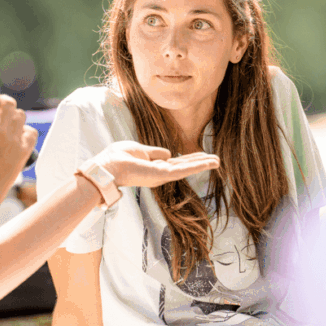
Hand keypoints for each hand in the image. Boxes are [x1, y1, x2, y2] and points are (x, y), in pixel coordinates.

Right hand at [0, 78, 36, 201]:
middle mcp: (1, 131)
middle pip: (9, 102)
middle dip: (3, 101)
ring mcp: (14, 140)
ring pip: (21, 115)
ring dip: (14, 115)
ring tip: (6, 124)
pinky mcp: (25, 150)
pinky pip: (31, 131)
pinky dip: (25, 131)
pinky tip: (17, 135)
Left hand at [91, 141, 219, 188]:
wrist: (107, 167)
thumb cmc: (117, 158)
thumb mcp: (140, 150)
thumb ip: (154, 152)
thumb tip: (168, 152)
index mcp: (155, 167)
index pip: (177, 162)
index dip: (190, 158)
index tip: (203, 155)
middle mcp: (160, 173)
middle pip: (185, 166)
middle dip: (201, 162)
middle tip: (217, 160)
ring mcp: (162, 175)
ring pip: (187, 168)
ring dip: (203, 164)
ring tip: (218, 161)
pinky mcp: (162, 175)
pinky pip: (183, 169)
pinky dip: (197, 166)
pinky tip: (209, 163)